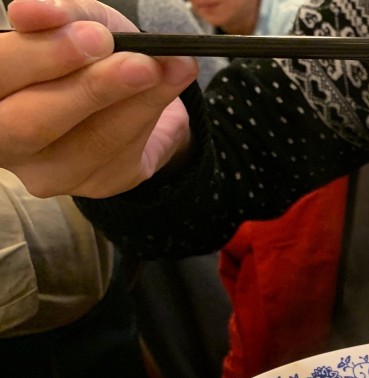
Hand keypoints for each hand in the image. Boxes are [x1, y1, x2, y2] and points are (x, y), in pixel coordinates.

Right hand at [0, 0, 197, 197]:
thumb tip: (31, 11)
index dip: (36, 57)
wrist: (136, 88)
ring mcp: (46, 170)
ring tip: (162, 69)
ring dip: (134, 102)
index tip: (92, 36)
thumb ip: (61, 17)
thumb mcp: (80, 21)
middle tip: (138, 63)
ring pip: (87, 143)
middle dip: (87, 89)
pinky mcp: (94, 184)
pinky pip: (122, 154)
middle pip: (28, 125)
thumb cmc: (91, 52)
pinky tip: (168, 85)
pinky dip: (149, 114)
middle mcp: (6, 138)